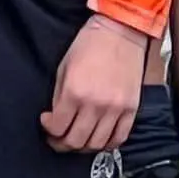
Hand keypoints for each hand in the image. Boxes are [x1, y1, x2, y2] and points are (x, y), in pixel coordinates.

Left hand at [40, 15, 144, 155]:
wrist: (121, 31)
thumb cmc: (89, 44)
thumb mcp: (64, 68)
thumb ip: (59, 96)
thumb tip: (55, 118)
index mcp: (75, 92)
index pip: (57, 128)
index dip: (48, 130)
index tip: (47, 122)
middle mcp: (96, 104)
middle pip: (76, 141)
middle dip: (62, 144)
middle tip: (58, 138)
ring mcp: (116, 108)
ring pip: (97, 144)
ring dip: (84, 146)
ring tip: (78, 138)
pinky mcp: (131, 109)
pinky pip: (119, 138)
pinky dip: (107, 143)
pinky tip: (99, 137)